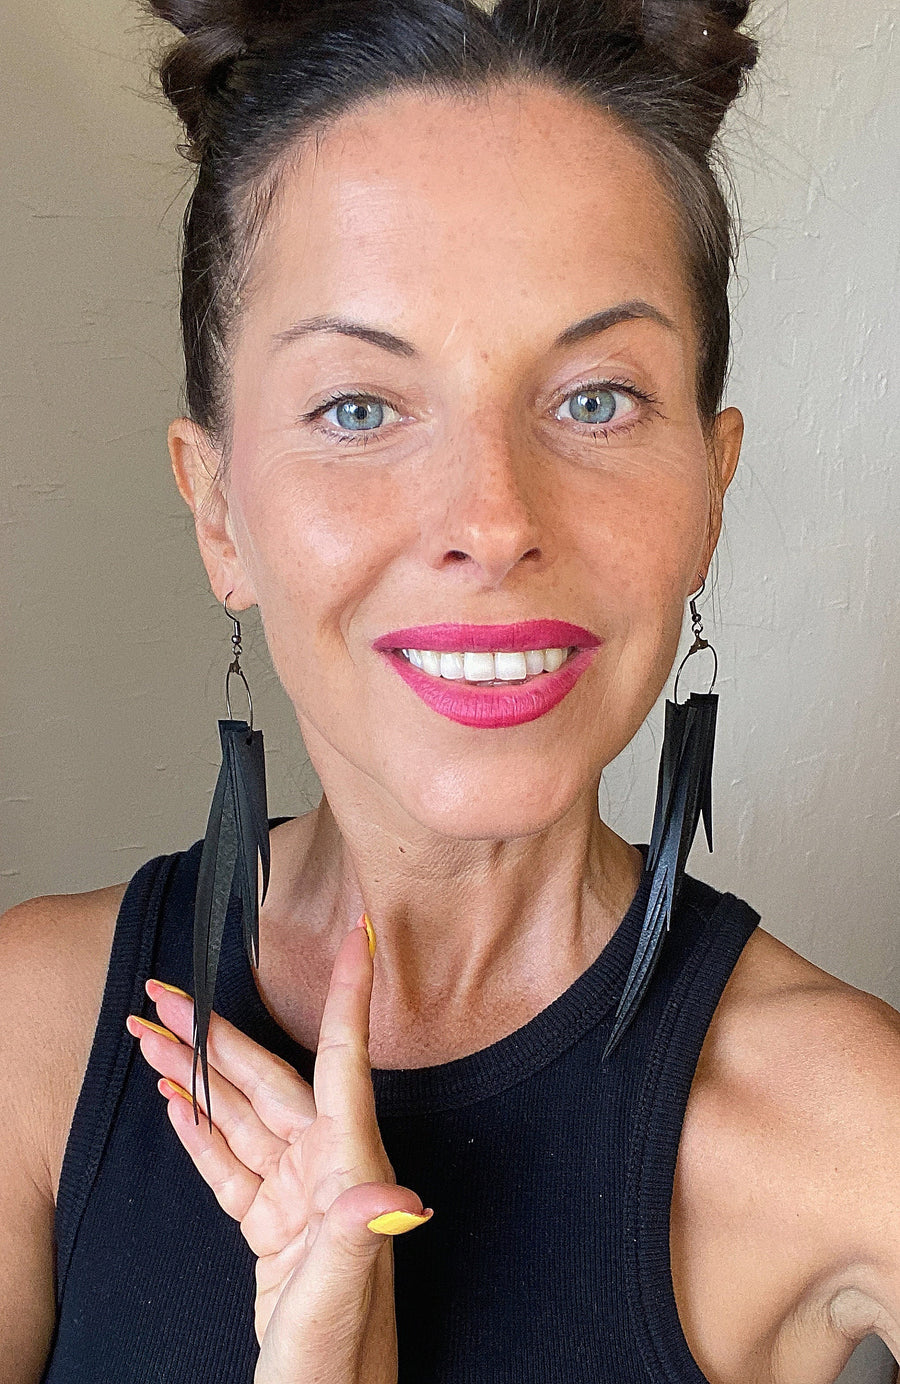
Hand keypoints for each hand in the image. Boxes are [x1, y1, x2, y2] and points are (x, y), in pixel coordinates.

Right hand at [127, 913, 432, 1383]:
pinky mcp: (272, 1227)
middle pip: (268, 1081)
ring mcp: (298, 1197)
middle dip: (213, 1035)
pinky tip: (176, 1103)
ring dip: (193, 1078)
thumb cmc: (335, 1374)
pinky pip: (231, 1162)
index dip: (351, 997)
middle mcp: (328, 1171)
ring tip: (146, 1040)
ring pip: (240, 1116)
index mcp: (348, 1170)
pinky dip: (200, 1129)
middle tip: (162, 996)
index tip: (360, 937)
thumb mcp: (336, 1306)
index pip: (346, 1064)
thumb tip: (386, 1186)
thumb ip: (355, 1239)